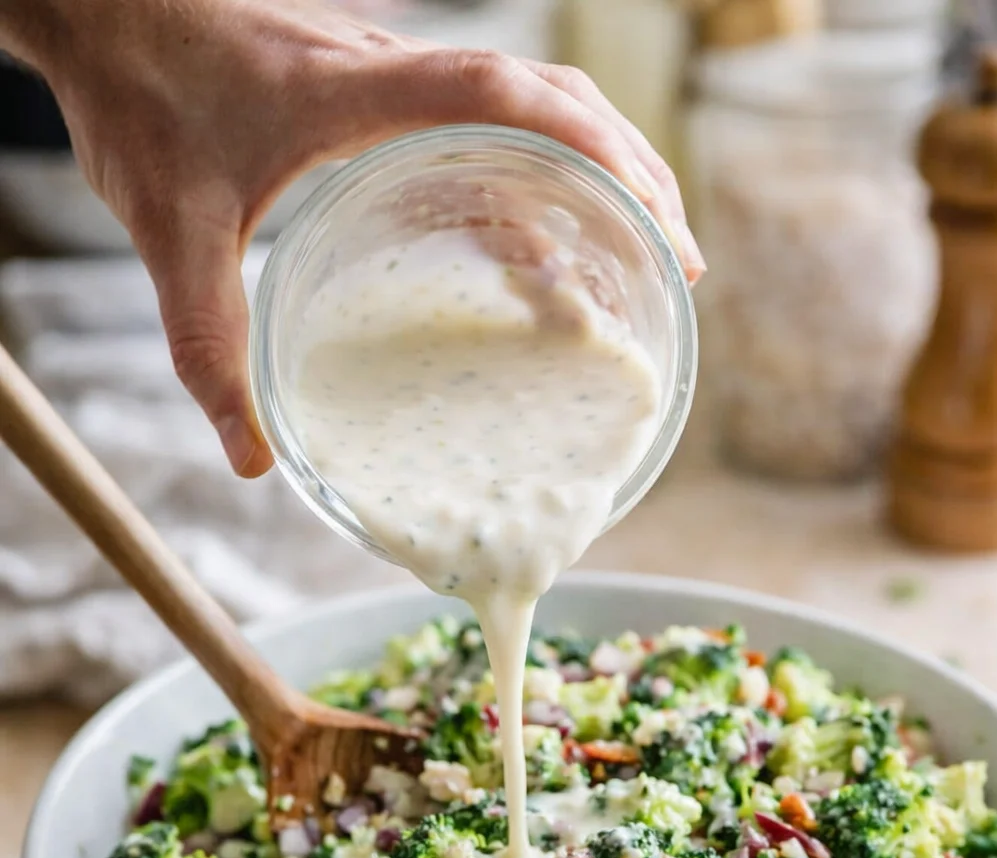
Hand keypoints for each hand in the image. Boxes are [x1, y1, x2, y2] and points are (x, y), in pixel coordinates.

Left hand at [1, 0, 701, 475]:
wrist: (101, 8)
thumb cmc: (137, 98)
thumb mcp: (168, 229)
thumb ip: (206, 344)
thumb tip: (251, 459)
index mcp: (355, 94)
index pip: (505, 94)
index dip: (594, 150)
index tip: (656, 221)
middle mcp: (393, 72)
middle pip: (553, 97)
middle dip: (631, 172)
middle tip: (680, 260)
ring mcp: (395, 78)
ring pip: (534, 105)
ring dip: (600, 172)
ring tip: (640, 259)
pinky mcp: (384, 91)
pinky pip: (488, 125)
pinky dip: (537, 181)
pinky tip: (546, 250)